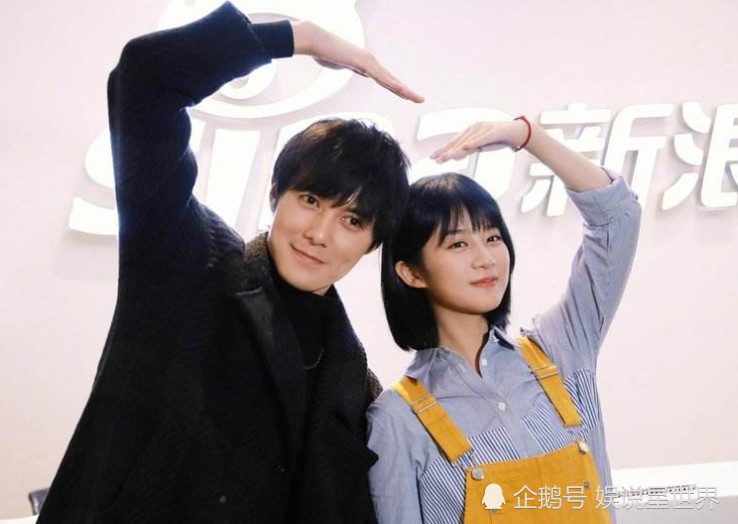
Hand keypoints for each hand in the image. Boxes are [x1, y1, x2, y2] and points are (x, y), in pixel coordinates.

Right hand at [291, 21, 423, 102]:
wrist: (316, 40)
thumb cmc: (323, 51)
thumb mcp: (337, 63)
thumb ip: (344, 65)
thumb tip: (343, 65)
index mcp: (365, 65)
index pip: (384, 81)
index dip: (396, 89)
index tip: (406, 96)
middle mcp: (370, 63)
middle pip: (391, 81)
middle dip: (406, 92)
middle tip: (420, 99)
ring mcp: (368, 61)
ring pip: (390, 80)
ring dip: (405, 90)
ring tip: (417, 99)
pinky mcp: (363, 62)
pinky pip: (380, 77)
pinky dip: (392, 84)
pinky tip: (403, 91)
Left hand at [430, 120, 529, 162]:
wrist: (518, 132)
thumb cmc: (498, 139)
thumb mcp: (481, 145)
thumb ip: (468, 149)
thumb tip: (455, 156)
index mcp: (470, 131)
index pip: (454, 142)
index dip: (443, 149)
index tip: (432, 157)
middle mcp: (475, 128)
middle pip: (458, 142)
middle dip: (446, 151)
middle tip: (435, 160)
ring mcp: (484, 129)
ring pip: (468, 141)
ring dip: (456, 150)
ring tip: (446, 157)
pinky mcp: (493, 132)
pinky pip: (482, 139)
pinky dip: (473, 143)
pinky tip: (465, 148)